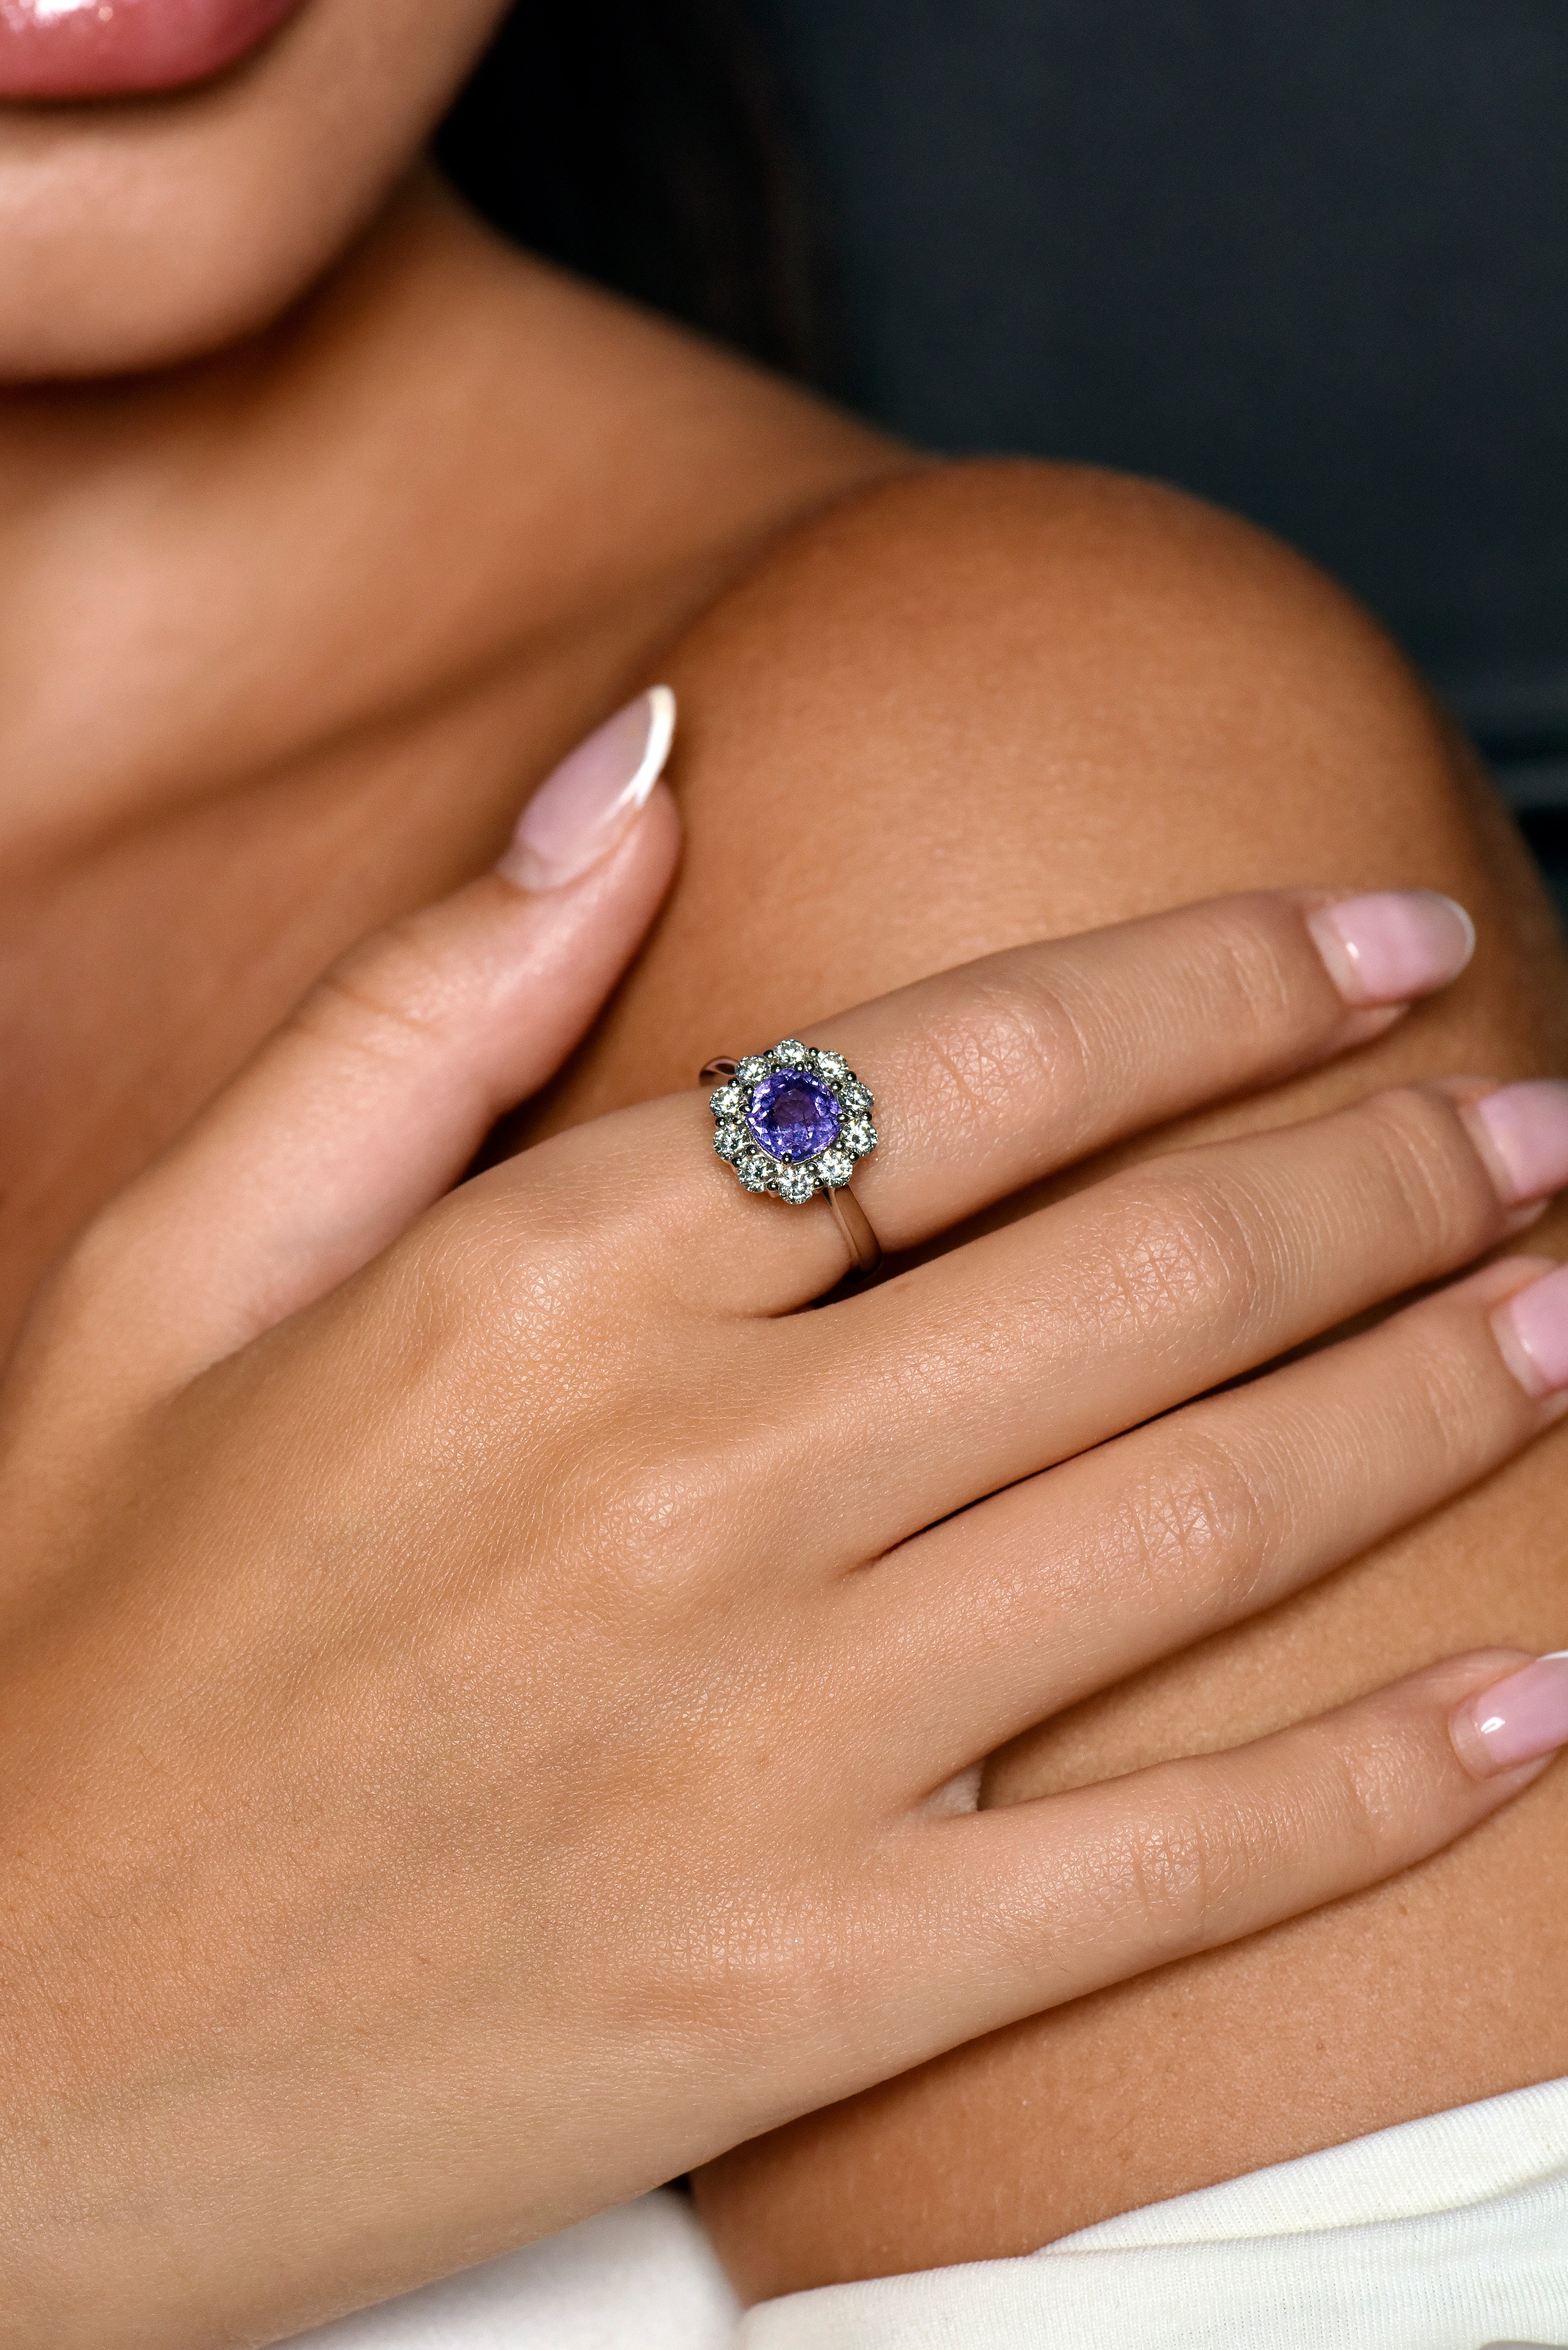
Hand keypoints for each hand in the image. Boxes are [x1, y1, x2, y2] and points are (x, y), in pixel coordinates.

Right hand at [2, 845, 1565, 2343]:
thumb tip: (647, 764)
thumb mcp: (174, 1264)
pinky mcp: (811, 1977)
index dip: (1226, 975)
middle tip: (1544, 1116)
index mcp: (537, 1288)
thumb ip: (426, 1001)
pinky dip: (1379, 1777)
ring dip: (1433, 1406)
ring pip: (1204, 1521)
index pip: (978, 1062)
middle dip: (1396, 1169)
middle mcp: (686, 1492)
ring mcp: (766, 1749)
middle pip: (1148, 1271)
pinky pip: (1173, 1865)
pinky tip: (1531, 1697)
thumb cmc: (79, 1632)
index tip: (1387, 932)